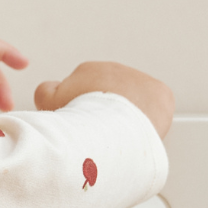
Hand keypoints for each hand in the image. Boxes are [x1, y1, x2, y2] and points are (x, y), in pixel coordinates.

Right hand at [35, 62, 174, 138]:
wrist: (112, 127)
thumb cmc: (80, 120)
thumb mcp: (49, 102)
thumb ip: (46, 91)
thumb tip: (49, 88)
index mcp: (88, 70)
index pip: (83, 90)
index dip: (80, 111)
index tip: (81, 126)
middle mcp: (116, 70)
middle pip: (109, 95)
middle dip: (105, 113)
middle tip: (100, 135)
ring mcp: (140, 80)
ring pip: (133, 101)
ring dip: (127, 117)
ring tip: (119, 137)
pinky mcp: (161, 94)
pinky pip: (155, 107)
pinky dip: (148, 120)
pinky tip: (138, 134)